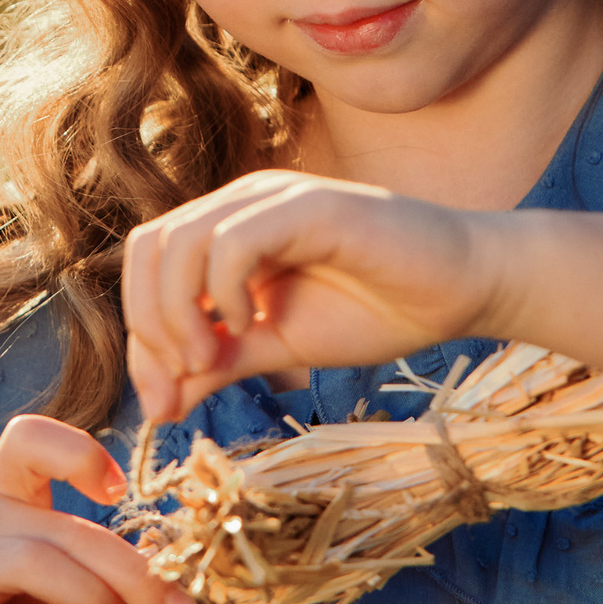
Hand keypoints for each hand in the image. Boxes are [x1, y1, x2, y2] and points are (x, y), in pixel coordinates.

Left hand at [122, 170, 499, 421]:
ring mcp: (273, 199)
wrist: (461, 290)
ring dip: (177, 312)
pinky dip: (222, 291)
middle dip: (148, 325)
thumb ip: (220, 364)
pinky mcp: (308, 206)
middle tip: (187, 380)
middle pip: (148, 248)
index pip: (148, 270)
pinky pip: (233, 240)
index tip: (164, 405)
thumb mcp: (281, 348)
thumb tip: (158, 403)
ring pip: (179, 241)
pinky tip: (250, 324)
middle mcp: (241, 206)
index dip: (141, 340)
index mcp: (229, 233)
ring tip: (213, 360)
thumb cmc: (378, 310)